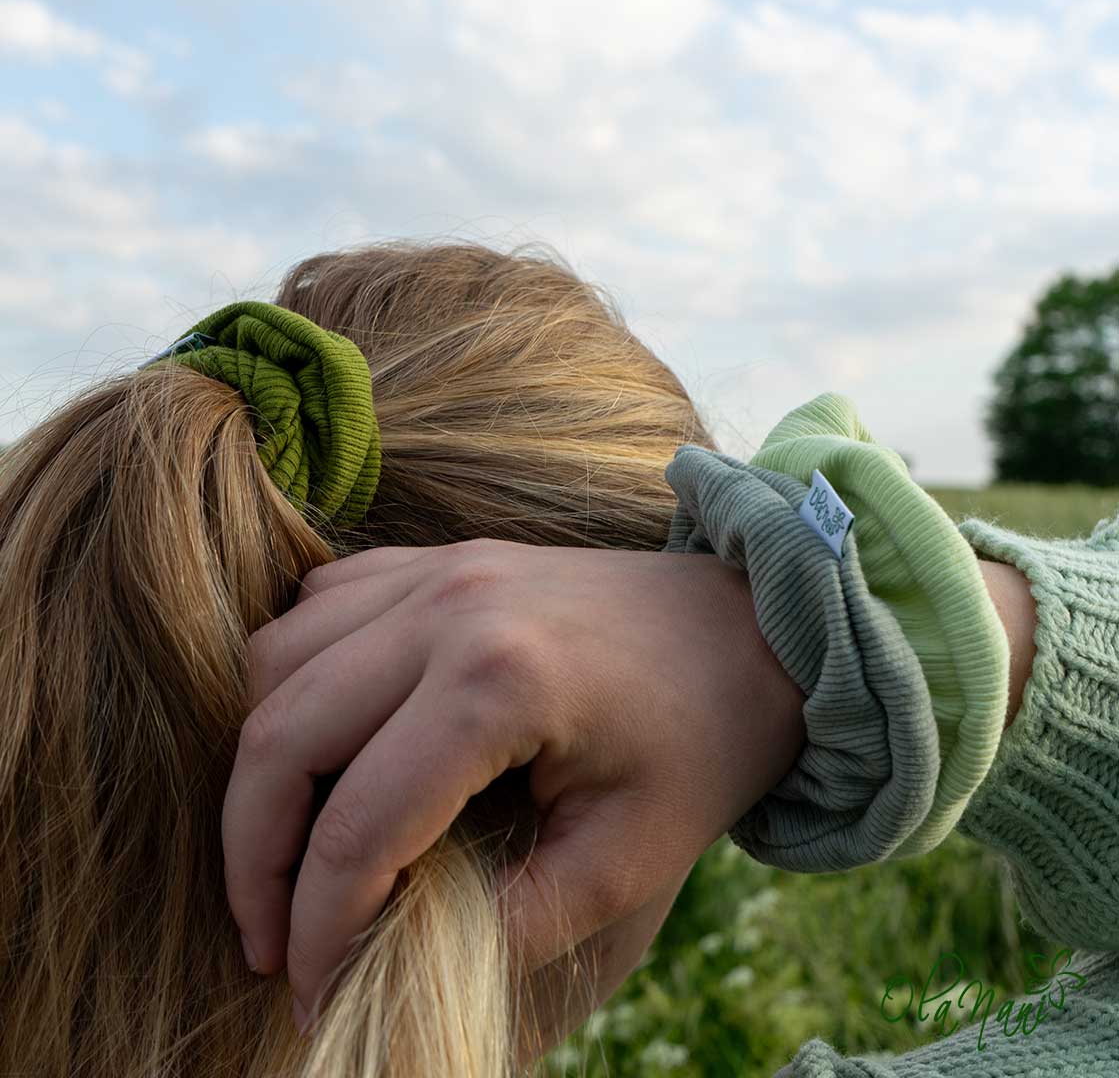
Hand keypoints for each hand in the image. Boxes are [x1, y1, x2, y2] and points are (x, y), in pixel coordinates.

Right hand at [222, 538, 806, 1030]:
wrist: (751, 630)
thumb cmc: (704, 743)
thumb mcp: (625, 863)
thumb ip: (505, 929)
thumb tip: (387, 967)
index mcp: (500, 684)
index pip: (356, 829)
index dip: (317, 929)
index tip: (311, 989)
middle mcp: (448, 608)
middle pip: (279, 736)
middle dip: (252, 857)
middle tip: (269, 938)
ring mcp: (437, 569)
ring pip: (276, 662)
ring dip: (262, 764)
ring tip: (288, 845)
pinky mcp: (438, 558)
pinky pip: (320, 606)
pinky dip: (294, 677)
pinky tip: (323, 736)